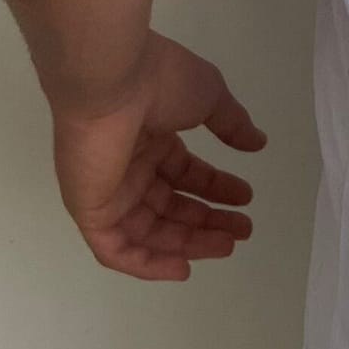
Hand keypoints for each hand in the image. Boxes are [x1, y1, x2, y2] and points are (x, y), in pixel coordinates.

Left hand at [49, 32, 266, 279]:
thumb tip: (258, 142)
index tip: (246, 198)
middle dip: (208, 220)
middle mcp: (129, 167)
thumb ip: (232, 124)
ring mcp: (108, 190)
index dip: (217, 188)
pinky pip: (116, 248)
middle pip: (171, 206)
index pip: (186, 173)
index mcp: (152, 138)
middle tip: (242, 230)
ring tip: (225, 245)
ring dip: (187, 243)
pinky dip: (147, 264)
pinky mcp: (90, 210)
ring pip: (148, 231)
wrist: (112, 80)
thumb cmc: (160, 80)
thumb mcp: (210, 96)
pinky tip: (182, 268)